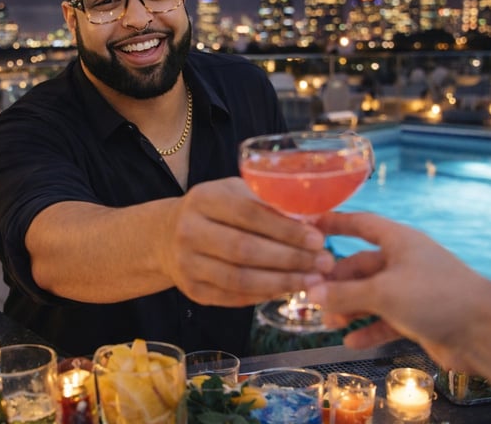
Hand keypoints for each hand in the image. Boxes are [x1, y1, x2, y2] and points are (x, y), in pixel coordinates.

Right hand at [162, 177, 333, 307]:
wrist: (166, 237)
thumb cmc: (214, 210)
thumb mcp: (233, 193)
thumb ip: (266, 203)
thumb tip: (315, 220)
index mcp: (203, 199)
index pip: (250, 215)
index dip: (286, 229)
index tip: (318, 239)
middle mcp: (189, 231)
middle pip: (245, 250)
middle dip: (290, 259)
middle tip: (324, 263)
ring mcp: (188, 264)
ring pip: (240, 279)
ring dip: (282, 283)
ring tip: (313, 281)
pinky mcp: (192, 291)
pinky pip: (234, 297)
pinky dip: (264, 296)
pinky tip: (287, 290)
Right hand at [306, 212, 490, 369]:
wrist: (486, 333)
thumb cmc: (435, 297)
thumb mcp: (383, 293)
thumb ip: (344, 294)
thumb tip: (311, 294)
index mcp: (399, 241)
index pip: (361, 224)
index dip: (335, 223)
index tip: (310, 226)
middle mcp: (403, 261)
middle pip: (360, 266)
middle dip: (337, 283)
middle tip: (313, 298)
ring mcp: (410, 290)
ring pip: (370, 295)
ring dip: (349, 309)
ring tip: (329, 324)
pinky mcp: (417, 316)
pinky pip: (384, 320)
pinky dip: (368, 330)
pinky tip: (351, 342)